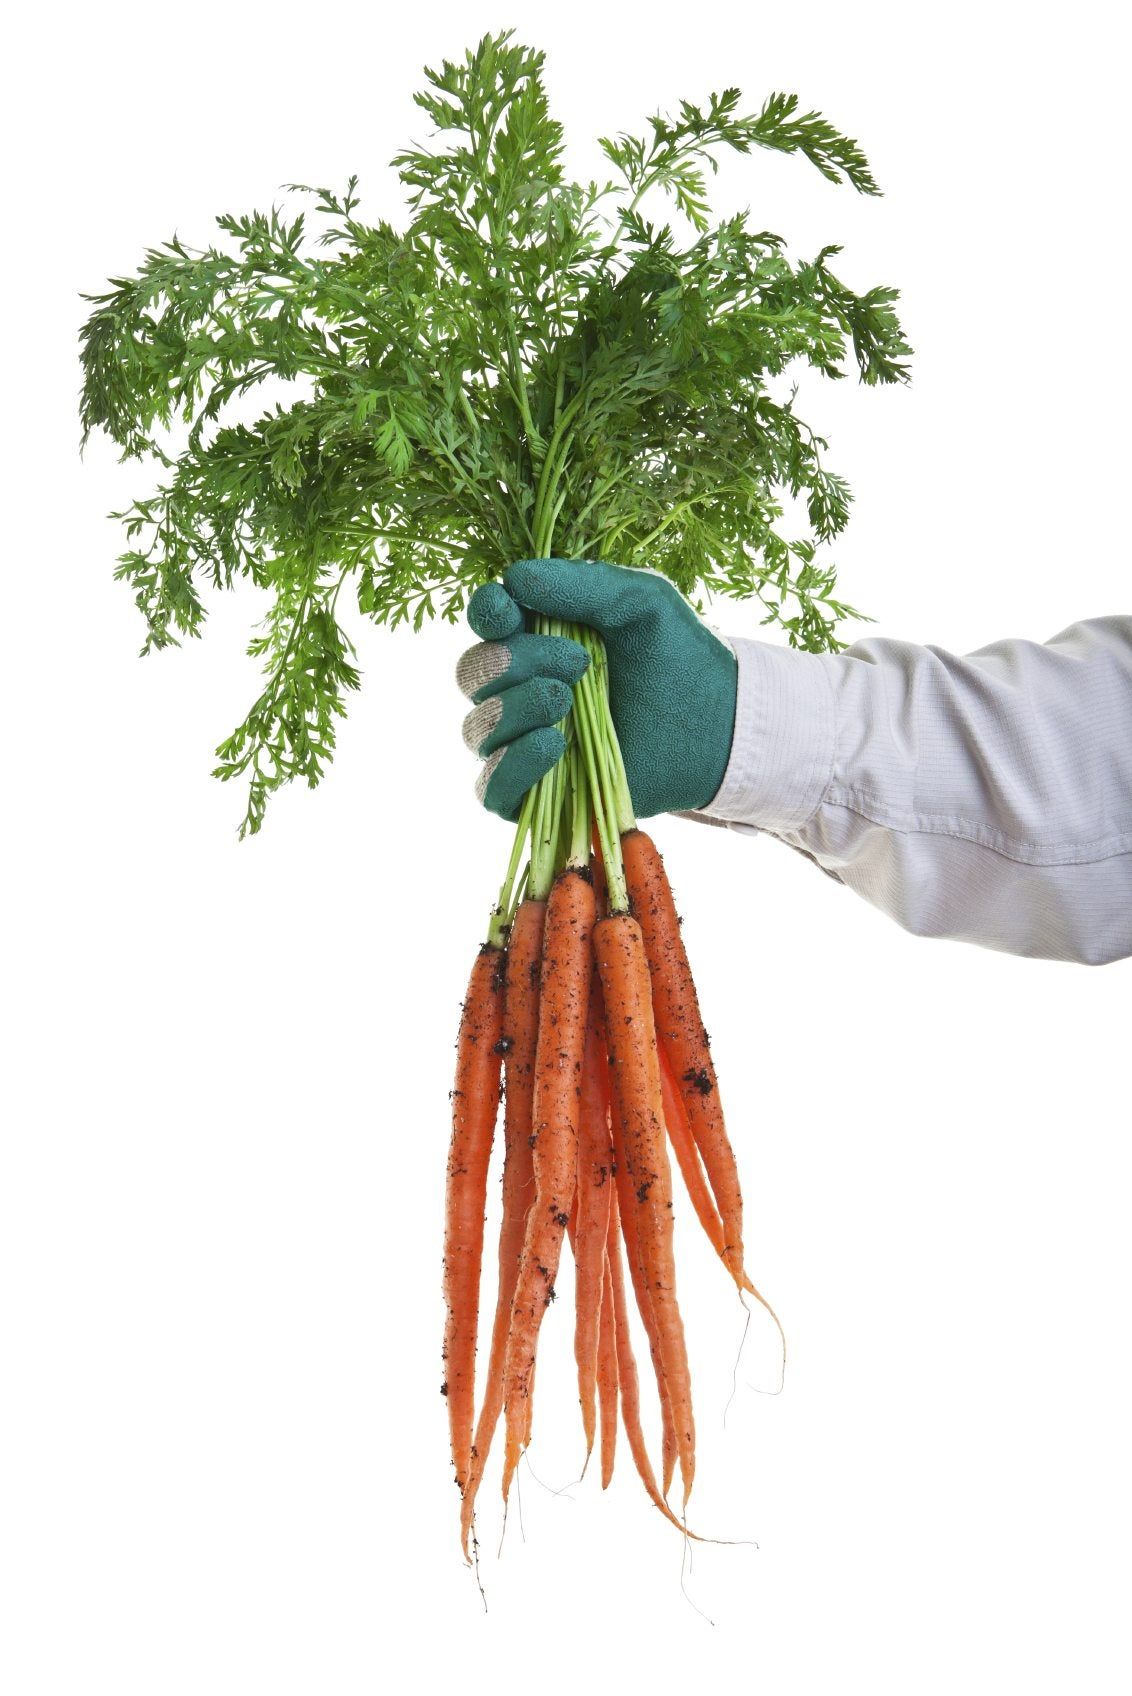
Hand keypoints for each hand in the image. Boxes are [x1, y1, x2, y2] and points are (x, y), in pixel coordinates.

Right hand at [456, 558, 736, 820]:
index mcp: (536, 635)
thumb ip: (582, 584)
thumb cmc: (678, 656)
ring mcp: (523, 743)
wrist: (717, 726)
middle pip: (472, 673)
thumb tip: (513, 579)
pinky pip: (490, 789)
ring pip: (476, 729)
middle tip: (578, 663)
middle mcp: (519, 688)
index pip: (484, 620)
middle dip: (513, 662)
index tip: (510, 610)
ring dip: (514, 709)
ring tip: (567, 702)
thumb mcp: (642, 601)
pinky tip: (552, 745)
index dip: (486, 613)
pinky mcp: (536, 794)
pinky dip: (511, 766)